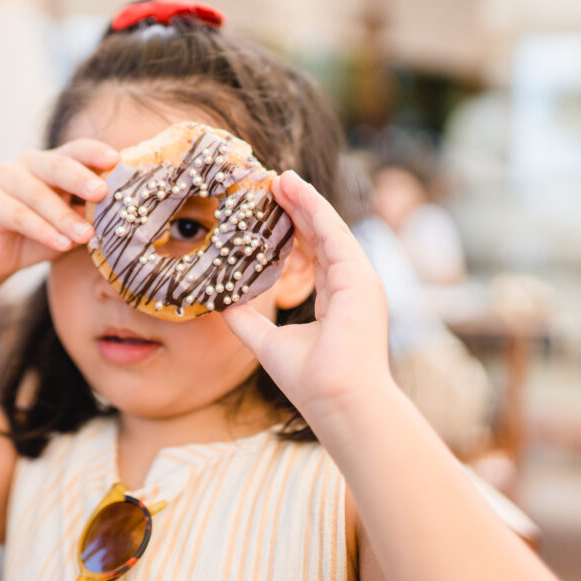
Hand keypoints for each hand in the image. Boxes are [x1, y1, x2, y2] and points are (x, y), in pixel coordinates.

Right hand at [0, 140, 119, 285]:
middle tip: (102, 192)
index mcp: (51, 162)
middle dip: (81, 178)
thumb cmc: (37, 235)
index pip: (76, 150)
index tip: (117, 160)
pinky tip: (62, 244)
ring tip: (86, 236)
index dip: (95, 152)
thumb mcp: (68, 223)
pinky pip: (19, 216)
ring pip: (38, 194)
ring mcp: (3, 180)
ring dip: (64, 216)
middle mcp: (27, 164)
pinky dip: (43, 231)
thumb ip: (88, 213)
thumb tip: (125, 214)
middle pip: (57, 165)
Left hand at [222, 170, 391, 430]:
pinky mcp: (359, 277)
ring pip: (328, 228)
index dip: (293, 230)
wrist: (338, 402)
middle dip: (297, 209)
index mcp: (336, 301)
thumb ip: (247, 320)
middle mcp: (351, 287)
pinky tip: (295, 190)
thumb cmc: (310, 382)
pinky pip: (333, 233)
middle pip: (321, 237)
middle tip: (272, 184)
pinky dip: (314, 208)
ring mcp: (359, 281)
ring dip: (304, 201)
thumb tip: (221, 303)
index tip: (270, 209)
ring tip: (280, 179)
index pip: (314, 255)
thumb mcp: (268, 343)